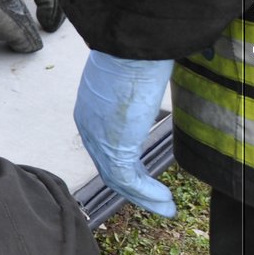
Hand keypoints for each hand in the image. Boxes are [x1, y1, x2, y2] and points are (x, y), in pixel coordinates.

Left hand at [73, 51, 176, 216]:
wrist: (131, 48)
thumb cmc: (134, 53)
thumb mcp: (128, 75)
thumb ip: (134, 88)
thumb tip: (148, 84)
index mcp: (90, 107)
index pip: (102, 144)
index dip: (123, 164)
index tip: (143, 176)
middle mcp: (88, 124)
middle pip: (107, 165)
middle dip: (132, 187)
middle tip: (154, 199)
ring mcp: (98, 136)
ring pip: (117, 178)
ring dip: (143, 196)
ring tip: (165, 206)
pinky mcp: (114, 146)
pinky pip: (127, 179)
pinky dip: (147, 194)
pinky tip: (165, 200)